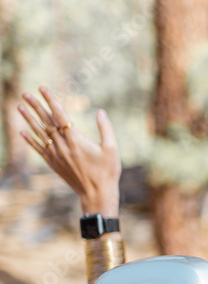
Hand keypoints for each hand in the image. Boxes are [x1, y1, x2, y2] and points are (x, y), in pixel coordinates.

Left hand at [18, 87, 121, 215]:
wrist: (97, 194)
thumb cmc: (107, 171)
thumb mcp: (112, 149)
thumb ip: (106, 129)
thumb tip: (100, 112)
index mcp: (77, 140)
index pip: (60, 116)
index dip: (51, 101)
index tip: (43, 89)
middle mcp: (63, 146)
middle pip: (46, 122)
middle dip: (36, 106)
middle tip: (26, 94)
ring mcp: (56, 155)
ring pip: (39, 133)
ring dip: (29, 119)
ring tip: (20, 107)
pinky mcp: (54, 164)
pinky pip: (39, 149)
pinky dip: (30, 139)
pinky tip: (22, 132)